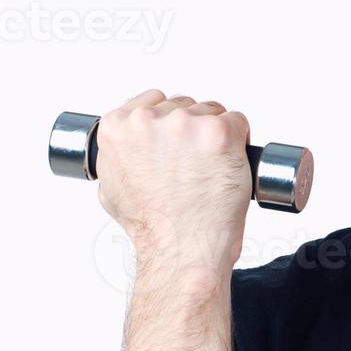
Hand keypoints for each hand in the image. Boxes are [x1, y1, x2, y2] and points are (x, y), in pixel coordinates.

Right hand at [95, 88, 253, 282]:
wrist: (181, 249)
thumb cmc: (153, 226)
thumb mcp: (111, 188)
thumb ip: (115, 157)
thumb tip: (126, 147)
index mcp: (117, 126)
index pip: (152, 102)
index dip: (168, 123)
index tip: (176, 145)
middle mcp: (147, 120)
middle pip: (183, 105)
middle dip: (192, 131)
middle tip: (196, 164)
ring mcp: (184, 124)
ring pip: (211, 112)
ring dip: (216, 136)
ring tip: (212, 169)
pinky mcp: (218, 133)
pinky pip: (238, 122)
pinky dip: (240, 141)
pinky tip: (230, 164)